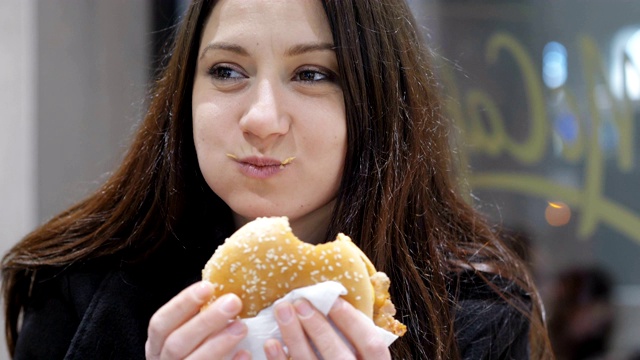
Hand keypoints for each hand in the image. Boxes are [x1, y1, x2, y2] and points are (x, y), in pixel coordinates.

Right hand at [145, 281, 250, 359]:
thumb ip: (197, 315)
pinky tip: (245, 353)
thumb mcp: (187, 332)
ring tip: (242, 326)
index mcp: (157, 345)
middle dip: (205, 321)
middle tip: (234, 302)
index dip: (182, 304)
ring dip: (218, 343)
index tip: (209, 287)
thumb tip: (223, 285)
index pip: (160, 323)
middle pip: (177, 343)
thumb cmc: (195, 349)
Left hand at [264, 298, 390, 359]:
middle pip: (338, 355)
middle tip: (300, 303)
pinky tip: (271, 343)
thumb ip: (353, 338)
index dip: (352, 321)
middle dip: (318, 327)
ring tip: (282, 310)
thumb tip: (331, 302)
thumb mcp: (361, 354)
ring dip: (294, 336)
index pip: (371, 344)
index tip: (333, 300)